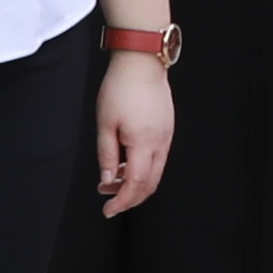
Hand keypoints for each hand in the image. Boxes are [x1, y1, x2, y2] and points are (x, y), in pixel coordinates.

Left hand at [95, 53, 175, 213]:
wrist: (142, 61)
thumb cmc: (120, 88)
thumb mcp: (105, 124)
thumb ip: (106, 156)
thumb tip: (106, 180)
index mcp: (143, 143)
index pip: (136, 184)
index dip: (122, 202)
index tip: (108, 211)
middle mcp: (160, 143)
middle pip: (150, 184)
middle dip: (129, 197)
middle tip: (108, 199)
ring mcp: (167, 136)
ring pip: (156, 172)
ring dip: (136, 182)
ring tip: (111, 178)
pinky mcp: (167, 128)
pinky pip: (158, 158)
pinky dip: (143, 168)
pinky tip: (126, 162)